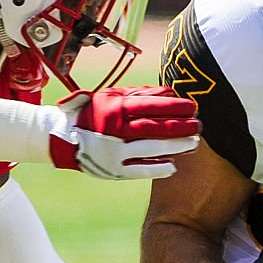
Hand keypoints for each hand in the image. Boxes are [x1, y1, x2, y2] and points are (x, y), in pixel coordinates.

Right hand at [49, 86, 199, 179]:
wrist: (63, 138)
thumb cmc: (94, 113)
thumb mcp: (112, 97)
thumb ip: (140, 94)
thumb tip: (168, 92)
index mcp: (115, 109)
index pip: (150, 106)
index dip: (173, 107)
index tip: (192, 107)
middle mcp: (115, 130)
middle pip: (153, 128)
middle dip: (179, 127)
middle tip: (199, 126)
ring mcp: (114, 152)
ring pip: (149, 149)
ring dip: (174, 147)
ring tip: (193, 144)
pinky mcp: (113, 170)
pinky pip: (138, 171)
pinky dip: (156, 169)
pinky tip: (173, 166)